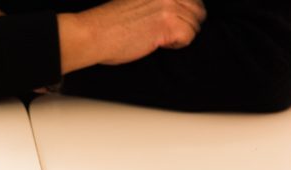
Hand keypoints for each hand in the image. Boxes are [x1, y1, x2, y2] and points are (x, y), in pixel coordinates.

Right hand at [58, 0, 205, 73]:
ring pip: (195, 24)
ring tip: (160, 38)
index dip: (185, 10)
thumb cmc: (108, 21)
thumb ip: (157, 1)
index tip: (172, 20)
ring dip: (180, 34)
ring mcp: (169, 5)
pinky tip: (159, 43)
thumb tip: (177, 9)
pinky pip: (188, 36)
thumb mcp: (137, 0)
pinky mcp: (168, 24)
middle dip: (186, 23)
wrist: (93, 33)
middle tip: (167, 33)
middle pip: (198, 9)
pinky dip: (176, 44)